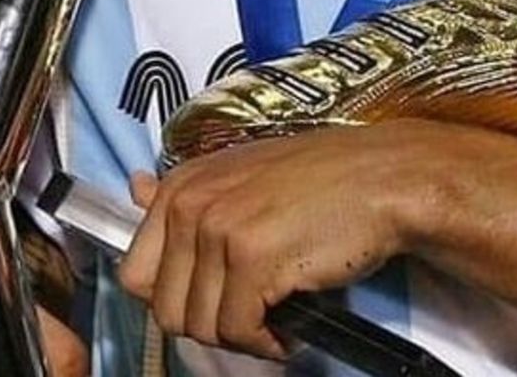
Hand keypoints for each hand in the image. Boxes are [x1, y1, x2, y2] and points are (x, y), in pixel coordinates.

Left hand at [118, 121, 443, 359]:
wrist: (380, 178)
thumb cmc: (319, 180)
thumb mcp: (241, 174)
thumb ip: (189, 192)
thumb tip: (135, 188)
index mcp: (182, 184)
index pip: (136, 274)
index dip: (177, 298)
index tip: (215, 297)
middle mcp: (191, 202)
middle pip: (166, 310)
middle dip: (210, 323)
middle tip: (251, 311)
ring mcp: (219, 229)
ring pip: (200, 327)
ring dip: (241, 335)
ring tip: (274, 314)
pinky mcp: (251, 258)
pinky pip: (238, 332)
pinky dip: (267, 343)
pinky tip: (291, 325)